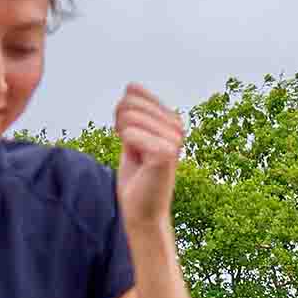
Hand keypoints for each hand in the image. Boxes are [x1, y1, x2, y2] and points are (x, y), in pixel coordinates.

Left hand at [113, 83, 186, 220]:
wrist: (143, 211)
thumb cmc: (137, 177)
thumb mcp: (132, 137)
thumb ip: (132, 113)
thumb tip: (131, 86)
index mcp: (171, 119)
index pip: (132, 91)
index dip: (120, 112)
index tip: (128, 135)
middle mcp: (177, 126)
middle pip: (127, 102)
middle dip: (120, 125)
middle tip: (131, 148)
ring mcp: (174, 138)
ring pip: (128, 117)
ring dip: (125, 139)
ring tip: (138, 157)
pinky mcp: (167, 152)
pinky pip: (130, 134)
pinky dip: (128, 149)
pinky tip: (141, 163)